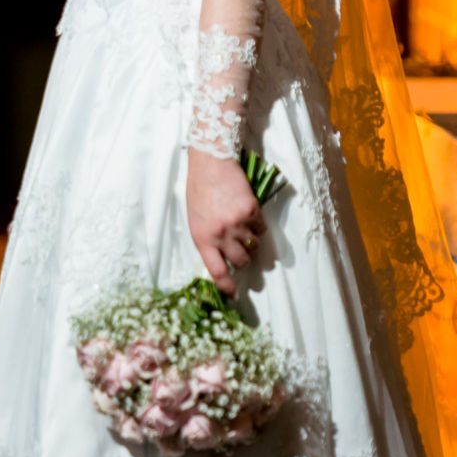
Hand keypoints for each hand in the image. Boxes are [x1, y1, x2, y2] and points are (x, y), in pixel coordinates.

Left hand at [185, 150, 265, 295]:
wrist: (210, 163)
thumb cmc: (198, 191)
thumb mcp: (195, 220)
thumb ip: (208, 240)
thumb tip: (222, 259)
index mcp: (202, 238)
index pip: (217, 271)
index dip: (227, 286)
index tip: (234, 293)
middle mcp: (221, 234)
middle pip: (241, 262)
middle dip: (244, 261)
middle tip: (243, 254)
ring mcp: (238, 223)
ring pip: (254, 247)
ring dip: (252, 242)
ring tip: (244, 228)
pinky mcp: (252, 211)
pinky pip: (261, 228)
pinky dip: (258, 225)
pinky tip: (248, 214)